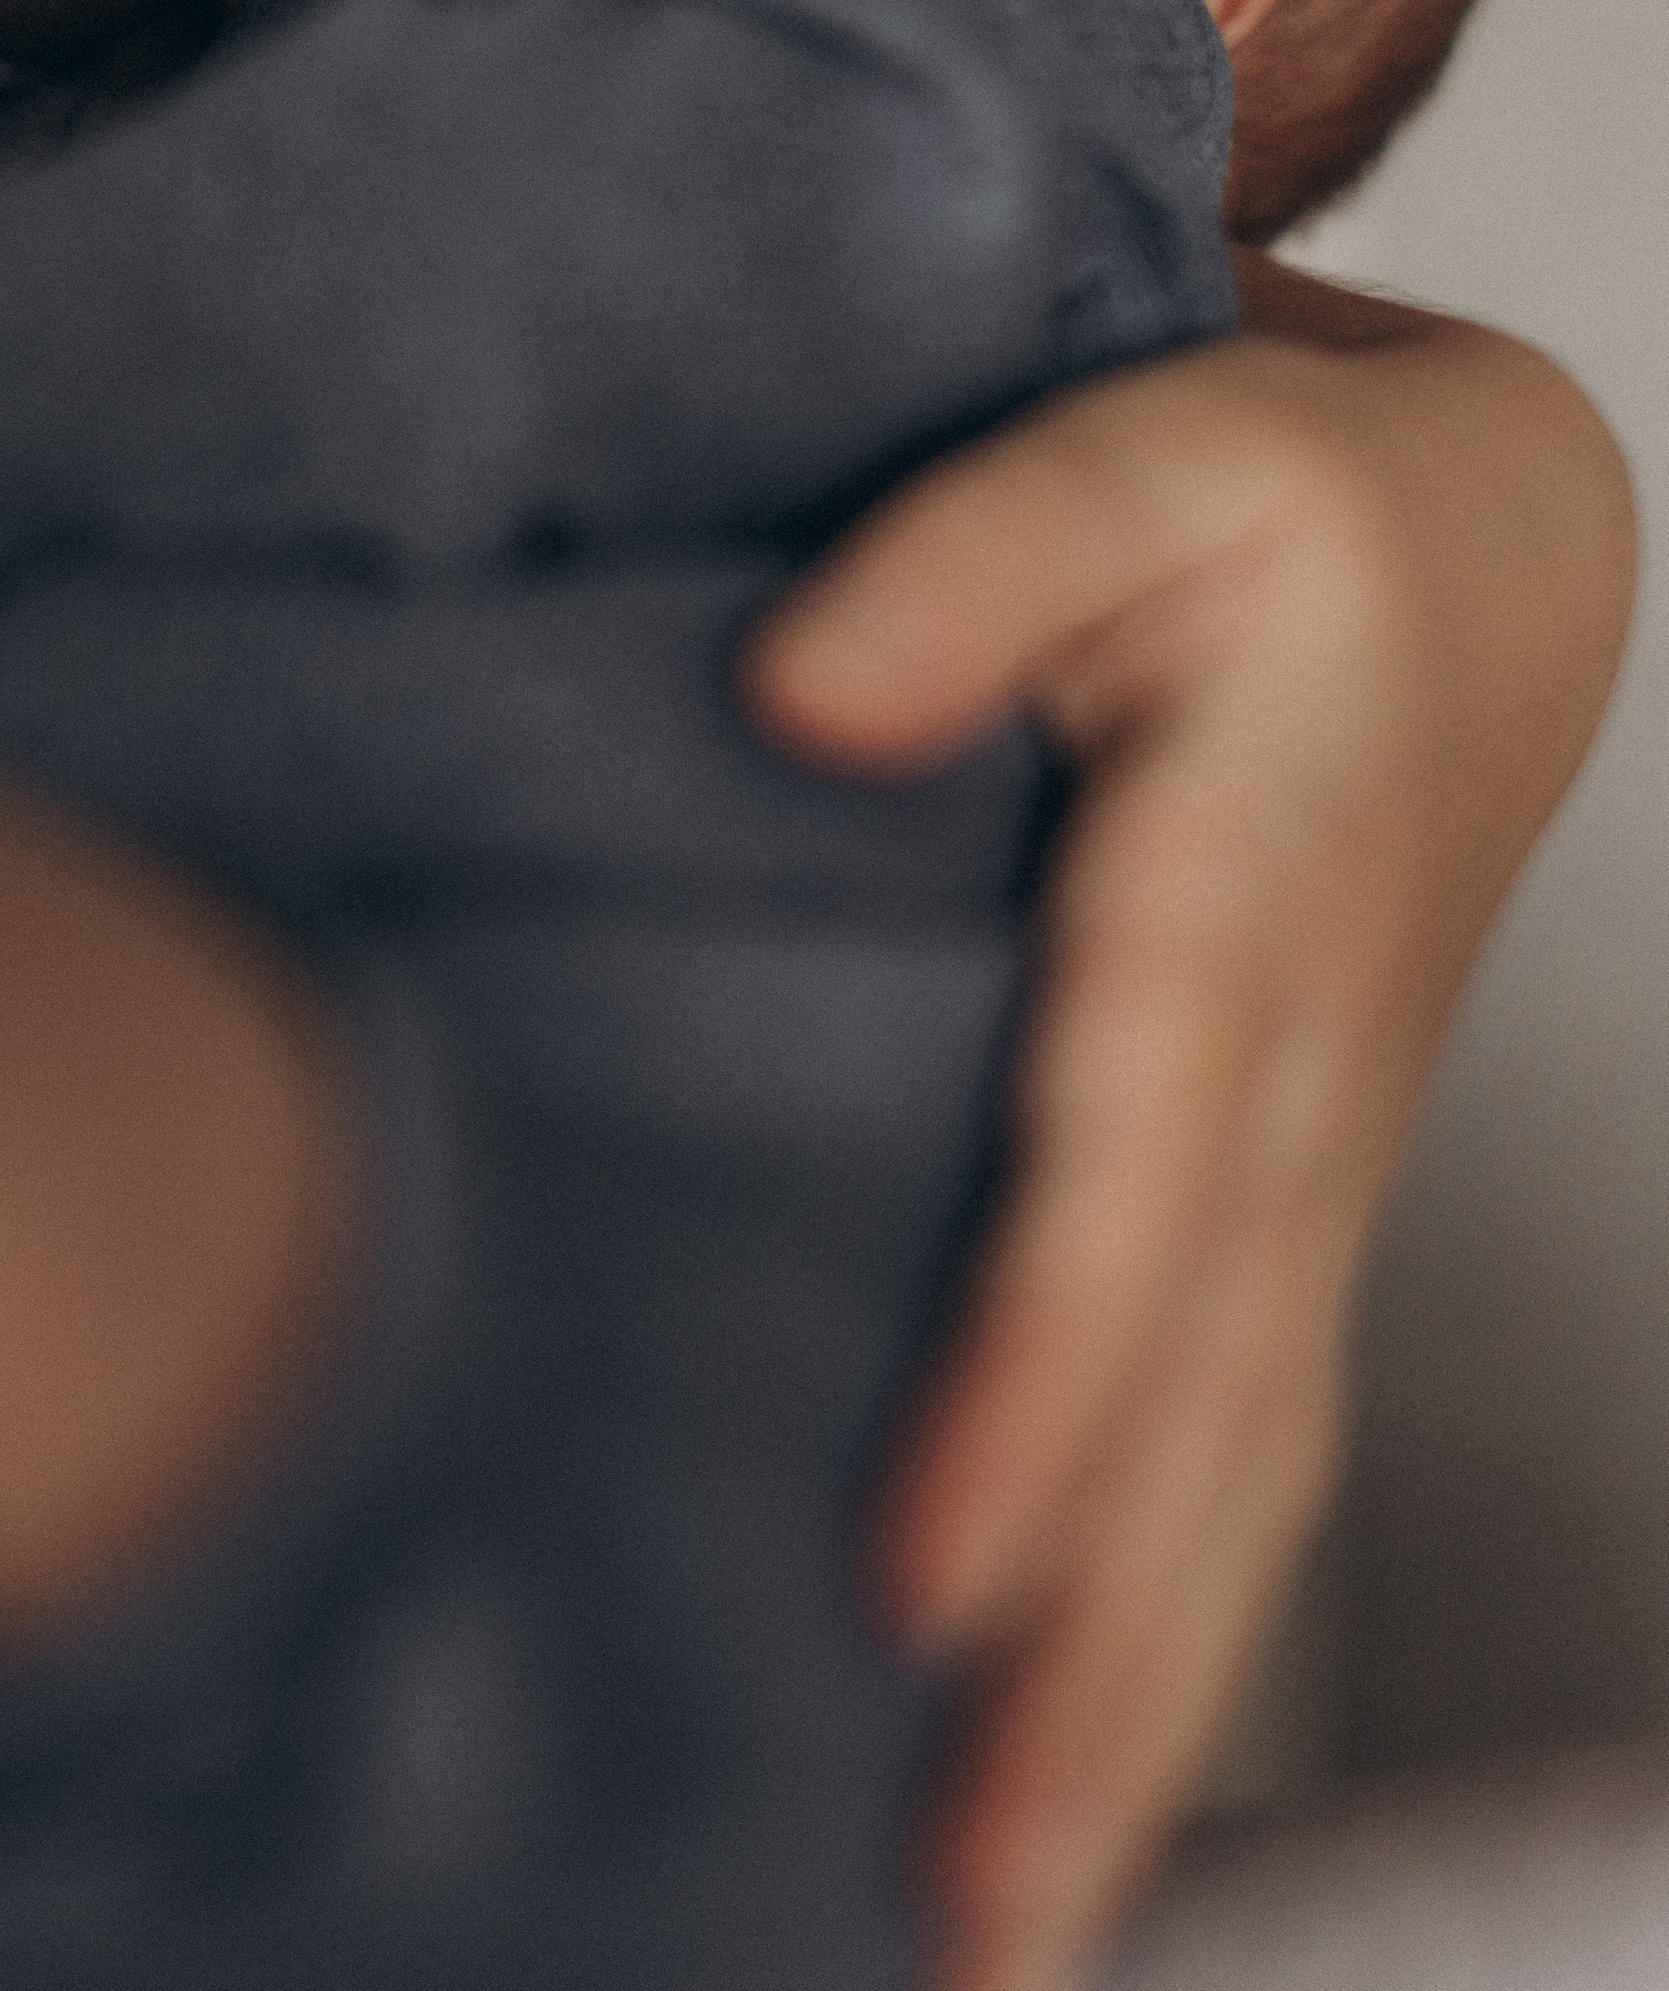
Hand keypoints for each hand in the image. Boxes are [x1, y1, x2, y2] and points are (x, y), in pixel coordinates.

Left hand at [738, 267, 1634, 1990]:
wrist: (1493, 570)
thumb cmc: (1299, 517)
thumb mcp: (1153, 450)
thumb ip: (985, 553)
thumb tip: (798, 698)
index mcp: (1245, 902)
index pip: (1137, 1177)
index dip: (1038, 1382)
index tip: (916, 1579)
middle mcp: (1296, 1094)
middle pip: (1201, 1422)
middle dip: (1089, 1685)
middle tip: (959, 1933)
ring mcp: (1313, 1185)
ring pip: (1242, 1493)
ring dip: (1132, 1726)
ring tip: (995, 1950)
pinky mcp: (1291, 1225)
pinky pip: (1247, 1469)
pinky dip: (1172, 1651)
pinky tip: (1074, 1798)